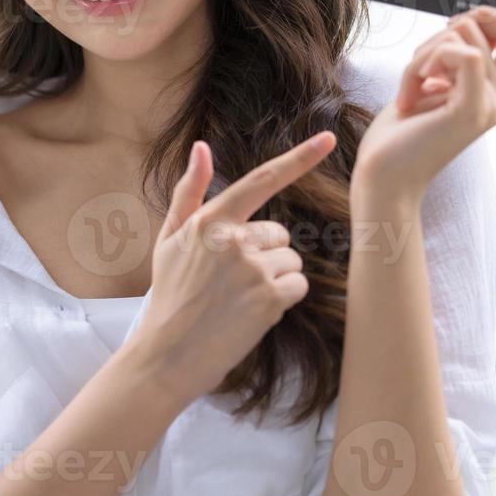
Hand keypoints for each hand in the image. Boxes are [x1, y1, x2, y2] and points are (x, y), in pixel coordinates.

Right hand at [128, 131, 337, 405]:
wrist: (167, 355)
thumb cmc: (169, 295)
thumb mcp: (170, 239)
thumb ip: (189, 192)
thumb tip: (201, 147)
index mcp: (211, 220)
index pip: (262, 180)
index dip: (300, 158)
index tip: (328, 139)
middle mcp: (233, 239)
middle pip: (279, 234)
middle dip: (265, 255)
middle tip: (231, 283)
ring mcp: (252, 269)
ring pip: (291, 260)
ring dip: (274, 280)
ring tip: (239, 300)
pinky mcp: (268, 298)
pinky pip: (297, 286)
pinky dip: (283, 300)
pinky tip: (253, 313)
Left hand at [353, 5, 495, 208]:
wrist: (385, 176)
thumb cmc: (401, 131)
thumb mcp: (434, 82)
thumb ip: (455, 56)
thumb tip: (468, 19)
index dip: (488, 16)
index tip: (449, 30)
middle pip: (480, 25)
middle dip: (437, 36)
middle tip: (419, 73)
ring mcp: (491, 104)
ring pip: (461, 34)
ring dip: (420, 56)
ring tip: (410, 92)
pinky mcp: (472, 110)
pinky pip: (460, 54)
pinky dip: (422, 65)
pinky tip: (410, 96)